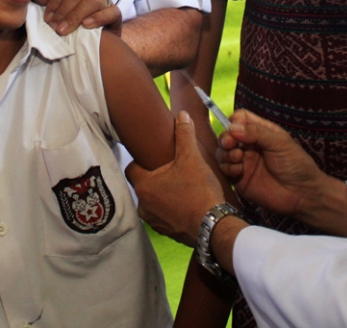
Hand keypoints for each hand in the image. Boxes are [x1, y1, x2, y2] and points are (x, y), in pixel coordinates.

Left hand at [37, 0, 121, 35]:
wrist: (93, 40)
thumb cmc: (71, 21)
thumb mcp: (54, 9)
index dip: (54, 0)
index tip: (47, 18)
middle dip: (63, 10)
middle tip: (54, 27)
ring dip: (75, 15)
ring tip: (64, 30)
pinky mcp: (116, 14)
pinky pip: (111, 12)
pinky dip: (98, 18)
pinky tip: (86, 25)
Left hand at [126, 111, 225, 246]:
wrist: (214, 227)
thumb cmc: (199, 192)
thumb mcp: (192, 158)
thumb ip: (184, 134)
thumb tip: (182, 115)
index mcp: (144, 186)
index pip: (132, 168)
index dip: (142, 160)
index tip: (153, 156)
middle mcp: (143, 205)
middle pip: (143, 184)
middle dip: (154, 177)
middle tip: (170, 170)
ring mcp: (154, 221)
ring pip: (153, 201)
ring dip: (162, 194)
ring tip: (179, 186)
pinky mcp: (166, 231)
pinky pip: (163, 215)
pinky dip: (171, 208)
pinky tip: (185, 201)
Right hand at [217, 109, 346, 235]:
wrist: (302, 194)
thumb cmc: (296, 164)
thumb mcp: (280, 142)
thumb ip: (257, 132)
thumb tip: (232, 127)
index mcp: (260, 132)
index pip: (240, 119)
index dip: (234, 121)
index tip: (234, 128)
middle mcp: (249, 145)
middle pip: (227, 135)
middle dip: (225, 138)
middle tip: (230, 144)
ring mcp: (243, 162)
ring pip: (222, 152)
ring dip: (225, 153)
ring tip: (238, 158)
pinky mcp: (239, 179)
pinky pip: (224, 170)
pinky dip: (227, 168)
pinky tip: (239, 171)